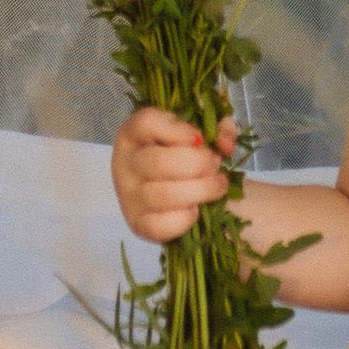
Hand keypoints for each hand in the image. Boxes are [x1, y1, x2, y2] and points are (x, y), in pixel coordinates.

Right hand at [111, 104, 238, 245]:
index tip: (201, 139)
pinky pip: (160, 225)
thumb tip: (224, 143)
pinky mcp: (138, 224)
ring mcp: (128, 196)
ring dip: (200, 190)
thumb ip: (221, 129)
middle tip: (215, 165)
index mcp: (133, 133)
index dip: (178, 130)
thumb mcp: (205, 133)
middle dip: (198, 163)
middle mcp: (124, 163)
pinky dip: (185, 219)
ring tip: (217, 186)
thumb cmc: (192, 157)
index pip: (146, 123)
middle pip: (159, 162)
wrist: (190, 192)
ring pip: (163, 195)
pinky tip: (197, 210)